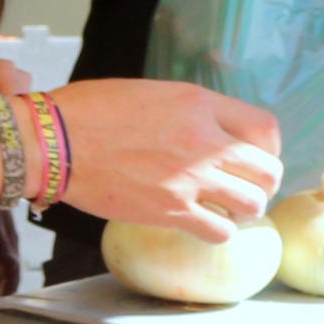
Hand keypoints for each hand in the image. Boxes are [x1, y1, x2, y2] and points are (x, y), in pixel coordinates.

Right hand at [43, 80, 281, 238]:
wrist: (55, 142)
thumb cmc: (90, 112)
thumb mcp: (152, 92)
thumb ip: (189, 111)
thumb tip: (210, 129)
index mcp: (199, 104)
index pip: (265, 129)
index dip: (268, 148)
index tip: (256, 157)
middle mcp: (204, 141)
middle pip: (267, 171)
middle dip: (264, 183)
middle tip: (248, 188)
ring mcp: (190, 179)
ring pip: (252, 204)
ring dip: (245, 210)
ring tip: (229, 209)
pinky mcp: (171, 211)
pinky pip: (220, 231)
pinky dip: (219, 231)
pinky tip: (204, 225)